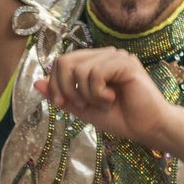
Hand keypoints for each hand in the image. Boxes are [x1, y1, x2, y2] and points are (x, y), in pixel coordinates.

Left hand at [38, 48, 174, 146]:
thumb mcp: (83, 108)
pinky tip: (113, 98)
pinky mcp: (125, 63)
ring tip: (105, 103)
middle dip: (67, 88)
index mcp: (94, 62)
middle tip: (83, 104)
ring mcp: (116, 56)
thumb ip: (61, 95)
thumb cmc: (119, 118)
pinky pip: (96, 74)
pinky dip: (99, 93)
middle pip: (65, 61)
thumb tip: (36, 83)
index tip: (62, 103)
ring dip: (88, 95)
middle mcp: (104, 55)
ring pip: (81, 70)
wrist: (147, 128)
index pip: (62, 61)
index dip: (55, 83)